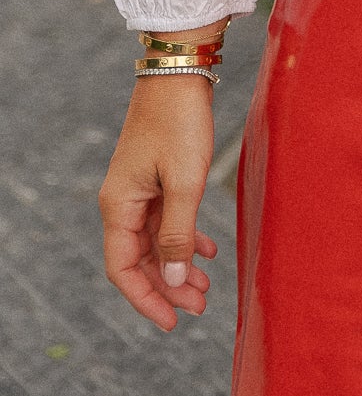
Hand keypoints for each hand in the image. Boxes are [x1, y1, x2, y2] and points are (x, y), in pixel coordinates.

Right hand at [99, 73, 217, 331]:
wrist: (180, 73)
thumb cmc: (181, 123)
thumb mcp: (184, 183)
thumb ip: (178, 235)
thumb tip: (174, 281)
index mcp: (119, 207)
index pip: (122, 269)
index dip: (146, 299)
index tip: (172, 322)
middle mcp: (122, 202)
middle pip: (140, 259)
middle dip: (168, 287)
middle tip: (200, 308)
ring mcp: (139, 190)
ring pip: (156, 242)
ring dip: (179, 266)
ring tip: (207, 288)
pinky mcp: (156, 177)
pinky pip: (166, 220)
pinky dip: (186, 238)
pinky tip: (209, 252)